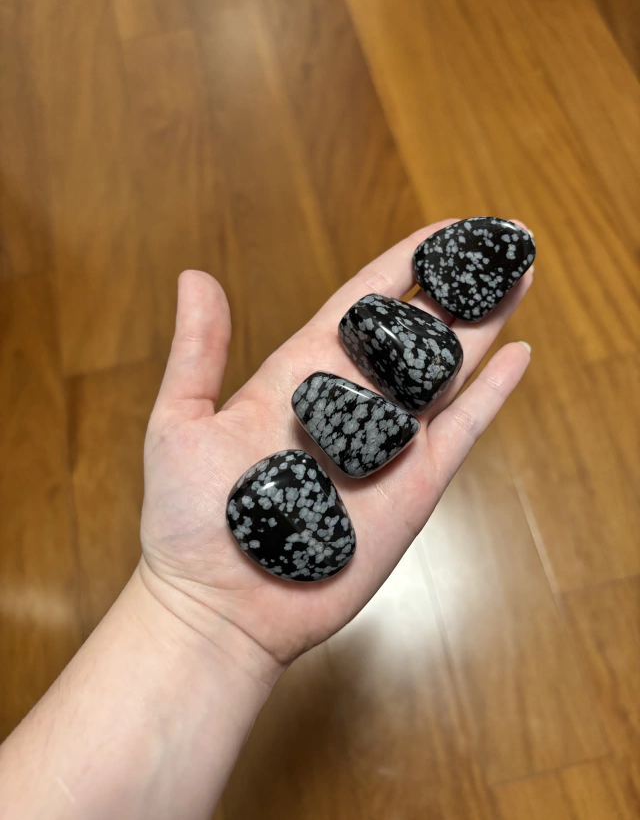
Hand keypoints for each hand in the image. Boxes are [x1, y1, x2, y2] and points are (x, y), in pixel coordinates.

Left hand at [139, 220, 531, 679]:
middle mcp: (353, 401)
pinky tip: (519, 354)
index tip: (442, 232)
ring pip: (447, 370)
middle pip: (416, 331)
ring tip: (520, 277)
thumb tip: (195, 276)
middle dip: (459, 285)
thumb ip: (199, 351)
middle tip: (502, 241)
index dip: (402, 264)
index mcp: (301, 374)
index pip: (361, 303)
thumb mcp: (180, 423)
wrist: (221, 607)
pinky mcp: (415, 486)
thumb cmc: (191, 521)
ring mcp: (389, 443)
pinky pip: (462, 429)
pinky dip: (491, 393)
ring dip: (484, 324)